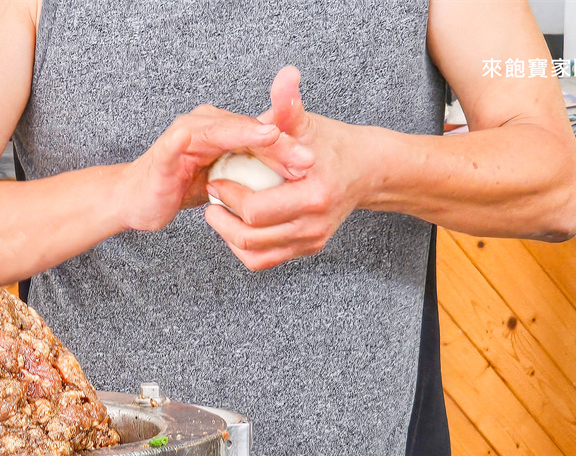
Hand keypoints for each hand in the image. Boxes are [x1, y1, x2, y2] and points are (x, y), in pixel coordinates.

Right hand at [120, 104, 314, 231]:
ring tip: (276, 138)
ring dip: (249, 134)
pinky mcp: (165, 152)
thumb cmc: (179, 187)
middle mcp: (205, 125)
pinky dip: (193, 139)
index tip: (313, 161)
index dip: (287, 146)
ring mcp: (184, 135)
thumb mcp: (223, 180)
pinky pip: (179, 142)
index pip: (260, 135)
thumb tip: (289, 178)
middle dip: (278, 142)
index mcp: (222, 131)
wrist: (137, 200)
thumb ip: (249, 172)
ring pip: (221, 130)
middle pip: (247, 130)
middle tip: (307, 157)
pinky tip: (215, 140)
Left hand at [205, 67, 370, 269]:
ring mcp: (311, 241)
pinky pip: (265, 260)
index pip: (256, 210)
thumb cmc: (331, 144)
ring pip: (255, 255)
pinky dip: (245, 248)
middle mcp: (314, 225)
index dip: (228, 196)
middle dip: (222, 220)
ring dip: (228, 236)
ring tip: (218, 213)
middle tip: (210, 198)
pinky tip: (236, 226)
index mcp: (314, 195)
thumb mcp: (308, 123)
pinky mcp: (307, 249)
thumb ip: (290, 105)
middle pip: (250, 238)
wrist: (364, 171)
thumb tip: (285, 75)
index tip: (216, 179)